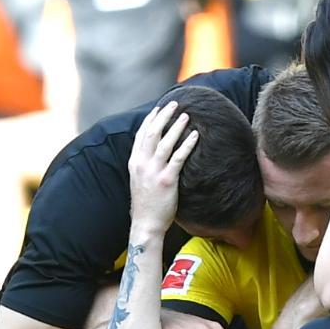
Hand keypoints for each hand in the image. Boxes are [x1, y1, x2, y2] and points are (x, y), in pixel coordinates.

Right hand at [129, 101, 198, 233]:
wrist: (145, 224)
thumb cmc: (146, 204)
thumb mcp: (140, 180)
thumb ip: (146, 165)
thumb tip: (156, 154)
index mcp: (134, 162)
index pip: (141, 134)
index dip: (151, 119)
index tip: (160, 108)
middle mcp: (141, 164)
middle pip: (152, 133)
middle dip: (164, 116)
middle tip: (175, 104)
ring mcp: (153, 171)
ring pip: (165, 142)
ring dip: (176, 126)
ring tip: (186, 116)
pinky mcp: (167, 180)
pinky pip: (179, 158)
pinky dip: (187, 144)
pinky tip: (195, 136)